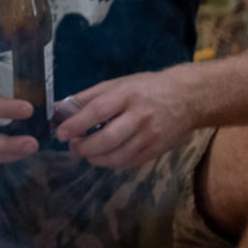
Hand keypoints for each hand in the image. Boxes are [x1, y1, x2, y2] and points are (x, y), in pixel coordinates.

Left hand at [52, 69, 199, 170]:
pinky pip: (131, 163)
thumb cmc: (145, 88)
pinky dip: (113, 163)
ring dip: (97, 159)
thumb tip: (60, 109)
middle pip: (108, 139)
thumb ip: (89, 97)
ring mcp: (151, 136)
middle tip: (74, 147)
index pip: (97, 112)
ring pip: (119, 156)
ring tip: (87, 153)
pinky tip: (105, 157)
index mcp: (127, 95)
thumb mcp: (117, 84)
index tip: (61, 134)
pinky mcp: (158, 150)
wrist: (187, 98)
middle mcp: (140, 116)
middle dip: (85, 147)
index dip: (76, 125)